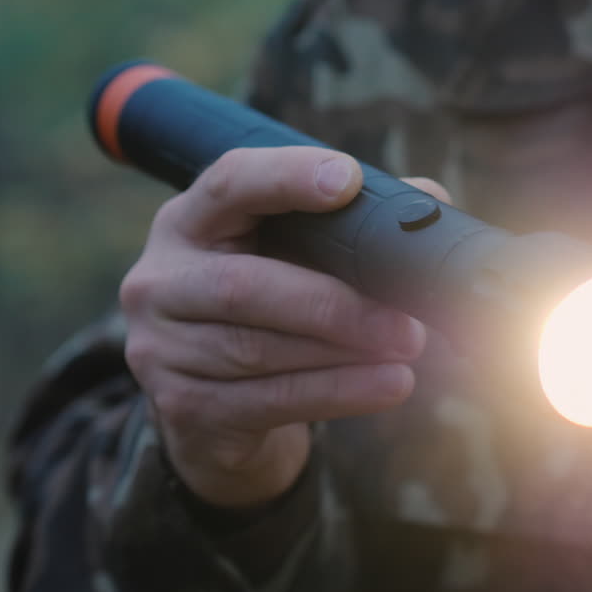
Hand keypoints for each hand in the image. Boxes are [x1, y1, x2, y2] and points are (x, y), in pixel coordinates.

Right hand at [120, 146, 450, 506]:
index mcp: (190, 223)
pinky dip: (337, 393)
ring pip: (259, 349)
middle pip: (244, 286)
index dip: (286, 177)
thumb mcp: (296, 260)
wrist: (218, 413)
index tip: (349, 180)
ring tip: (409, 353)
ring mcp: (162, 349)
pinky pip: (269, 399)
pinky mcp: (183, 408)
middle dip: (335, 305)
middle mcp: (161, 280)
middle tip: (409, 323)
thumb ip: (351, 225)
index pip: (228, 183)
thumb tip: (430, 199)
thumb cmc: (271, 312)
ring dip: (345, 354)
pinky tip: (389, 386)